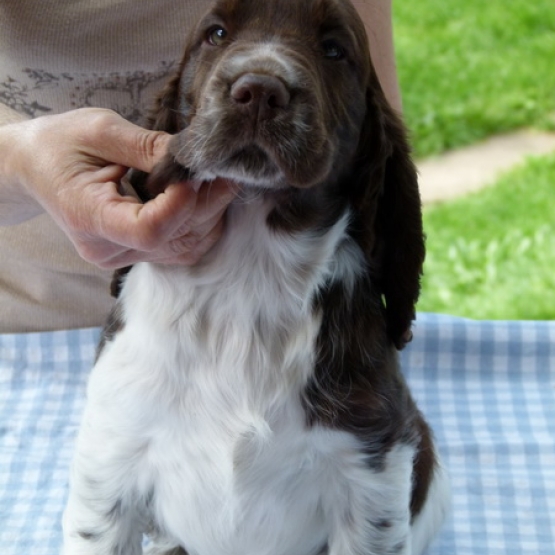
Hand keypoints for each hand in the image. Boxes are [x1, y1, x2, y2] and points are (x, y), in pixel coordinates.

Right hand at [1, 108, 235, 267]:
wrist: (35, 167)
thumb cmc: (60, 143)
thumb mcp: (99, 130)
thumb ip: (147, 147)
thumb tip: (195, 157)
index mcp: (88, 216)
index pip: (148, 229)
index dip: (181, 203)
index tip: (194, 170)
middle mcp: (108, 249)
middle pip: (175, 237)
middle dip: (206, 200)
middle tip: (223, 166)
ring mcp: (123, 257)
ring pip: (187, 245)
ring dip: (210, 212)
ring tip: (215, 177)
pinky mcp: (136, 254)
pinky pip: (182, 247)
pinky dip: (202, 223)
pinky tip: (203, 196)